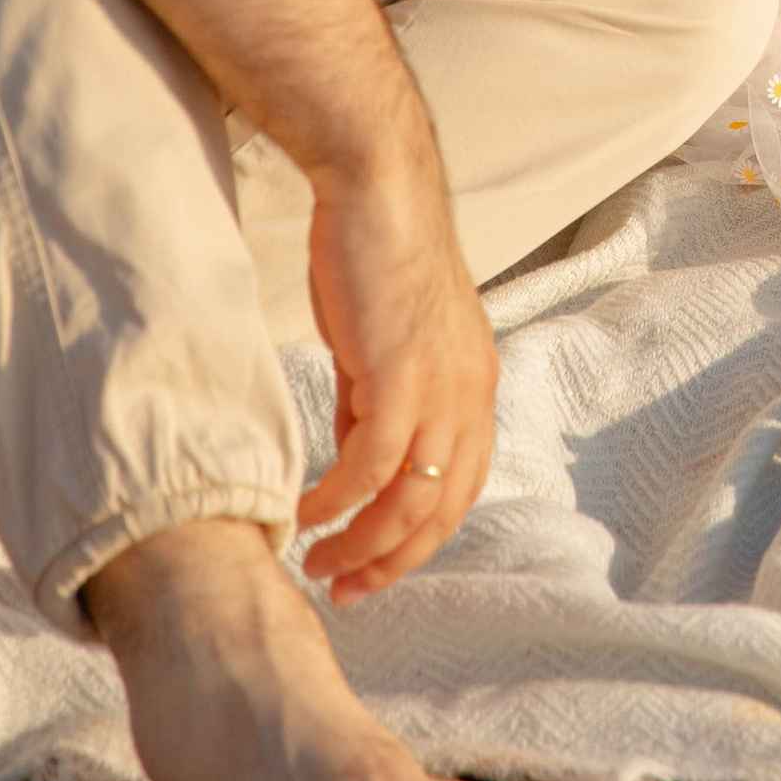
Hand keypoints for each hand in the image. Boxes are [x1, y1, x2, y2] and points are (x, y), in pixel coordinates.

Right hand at [295, 134, 499, 602]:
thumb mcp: (383, 345)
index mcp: (474, 387)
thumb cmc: (373, 258)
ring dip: (361, 544)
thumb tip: (356, 465)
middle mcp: (471, 395)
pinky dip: (339, 501)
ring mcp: (441, 389)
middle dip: (393, 562)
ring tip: (318, 563)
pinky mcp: (401, 377)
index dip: (417, 541)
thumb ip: (376, 405)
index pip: (459, 490)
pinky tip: (307, 514)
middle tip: (347, 590)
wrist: (376, 190)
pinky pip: (371, 467)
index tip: (372, 569)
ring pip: (410, 501)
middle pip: (443, 511)